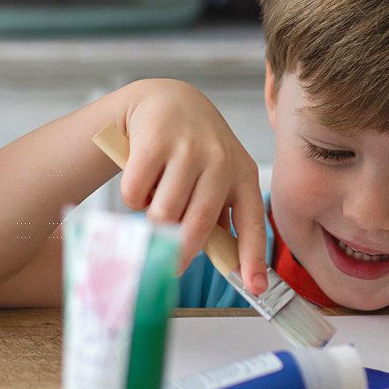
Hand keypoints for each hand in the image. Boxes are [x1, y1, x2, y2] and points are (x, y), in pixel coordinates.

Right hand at [120, 80, 267, 293]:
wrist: (166, 100)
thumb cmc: (192, 148)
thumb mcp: (216, 174)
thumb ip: (216, 212)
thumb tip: (222, 261)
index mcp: (243, 174)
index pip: (252, 223)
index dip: (253, 258)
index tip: (256, 289)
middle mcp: (220, 161)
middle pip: (196, 226)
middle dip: (179, 252)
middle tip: (168, 263)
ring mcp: (187, 150)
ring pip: (162, 213)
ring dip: (151, 218)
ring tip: (155, 200)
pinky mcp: (154, 143)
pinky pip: (135, 195)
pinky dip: (132, 198)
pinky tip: (140, 180)